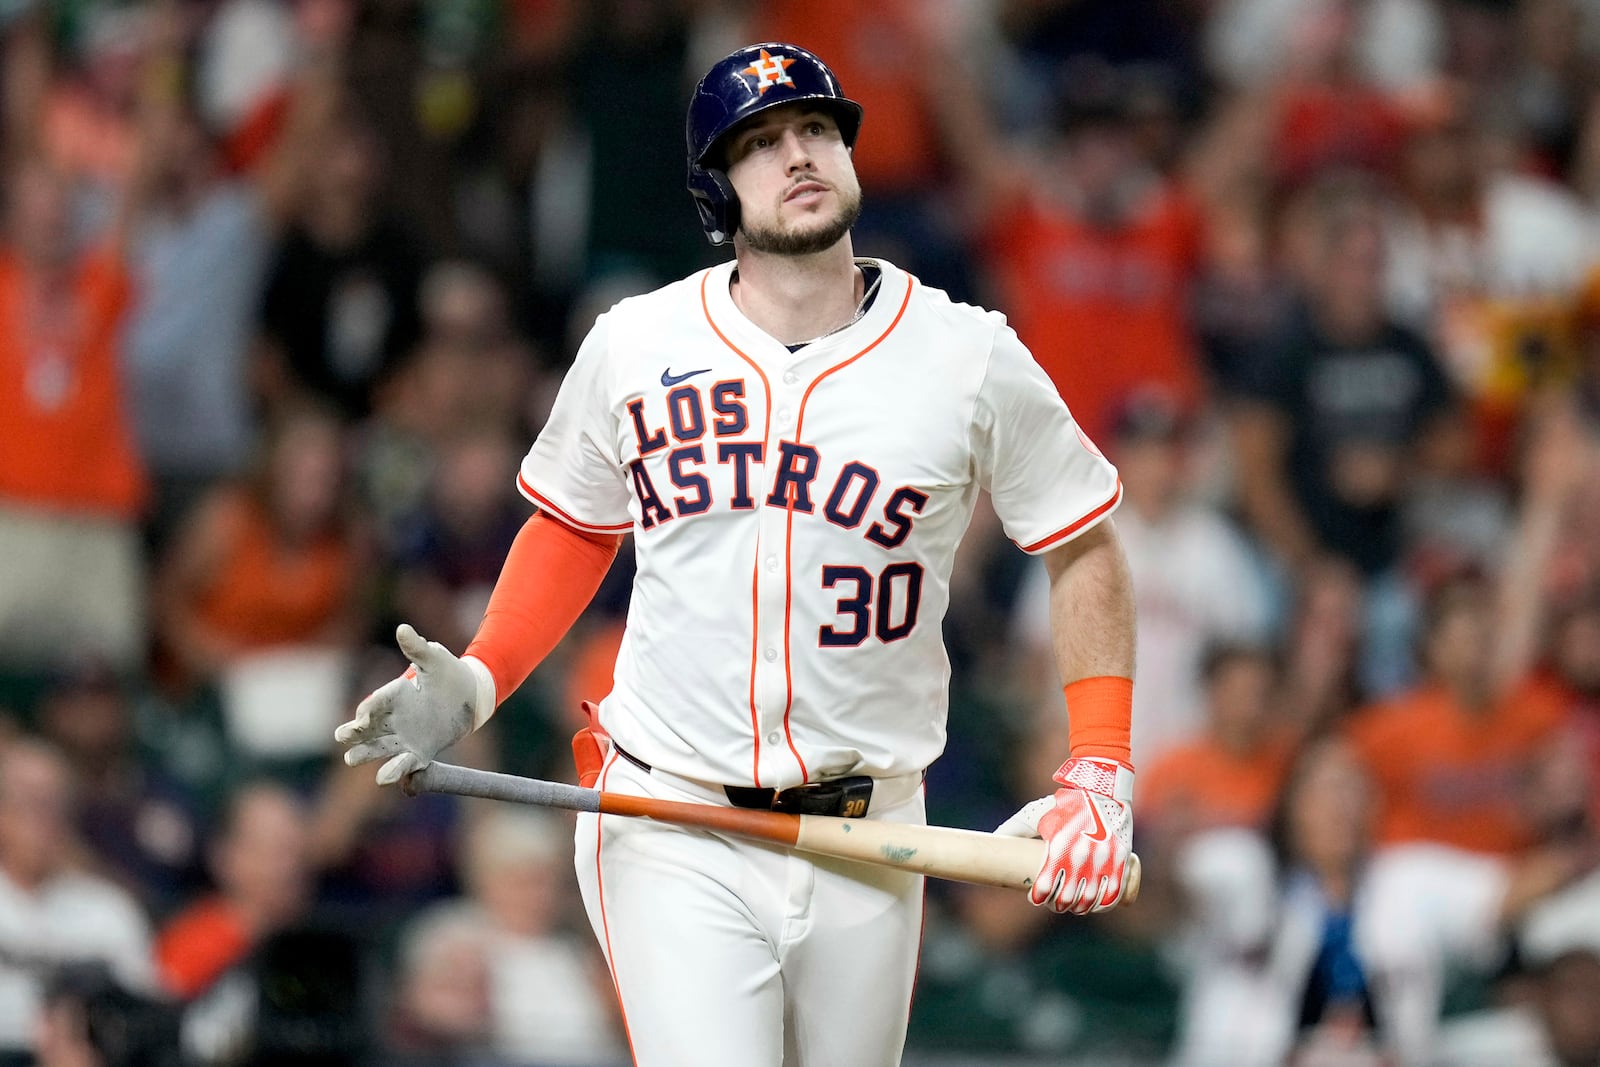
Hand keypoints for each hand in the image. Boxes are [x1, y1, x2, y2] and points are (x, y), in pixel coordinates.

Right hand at [334, 624, 493, 785]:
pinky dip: (395, 772)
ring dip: (366, 753)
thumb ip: (418, 649)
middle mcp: (394, 717)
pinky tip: (385, 778)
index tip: (362, 718)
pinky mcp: (419, 752)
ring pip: (379, 748)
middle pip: (368, 728)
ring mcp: (404, 736)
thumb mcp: (435, 659)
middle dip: (354, 733)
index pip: (377, 702)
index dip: (369, 709)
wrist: (470, 694)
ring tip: (352, 758)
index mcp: (395, 694)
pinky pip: (405, 764)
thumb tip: (403, 629)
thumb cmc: (449, 672)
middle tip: (342, 736)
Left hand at [995, 756, 1133, 914]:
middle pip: (1068, 896)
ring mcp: (1103, 859)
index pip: (1046, 885)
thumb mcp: (1036, 812)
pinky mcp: (1121, 858)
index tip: (1036, 897)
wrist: (1101, 786)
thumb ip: (1014, 827)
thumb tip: (992, 838)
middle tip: (1054, 903)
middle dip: (1059, 904)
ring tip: (1073, 906)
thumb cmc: (1064, 801)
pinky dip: (1104, 904)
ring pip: (1090, 898)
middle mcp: (1081, 855)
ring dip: (1080, 907)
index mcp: (1058, 846)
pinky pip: (1113, 891)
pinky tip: (1096, 906)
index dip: (1040, 897)